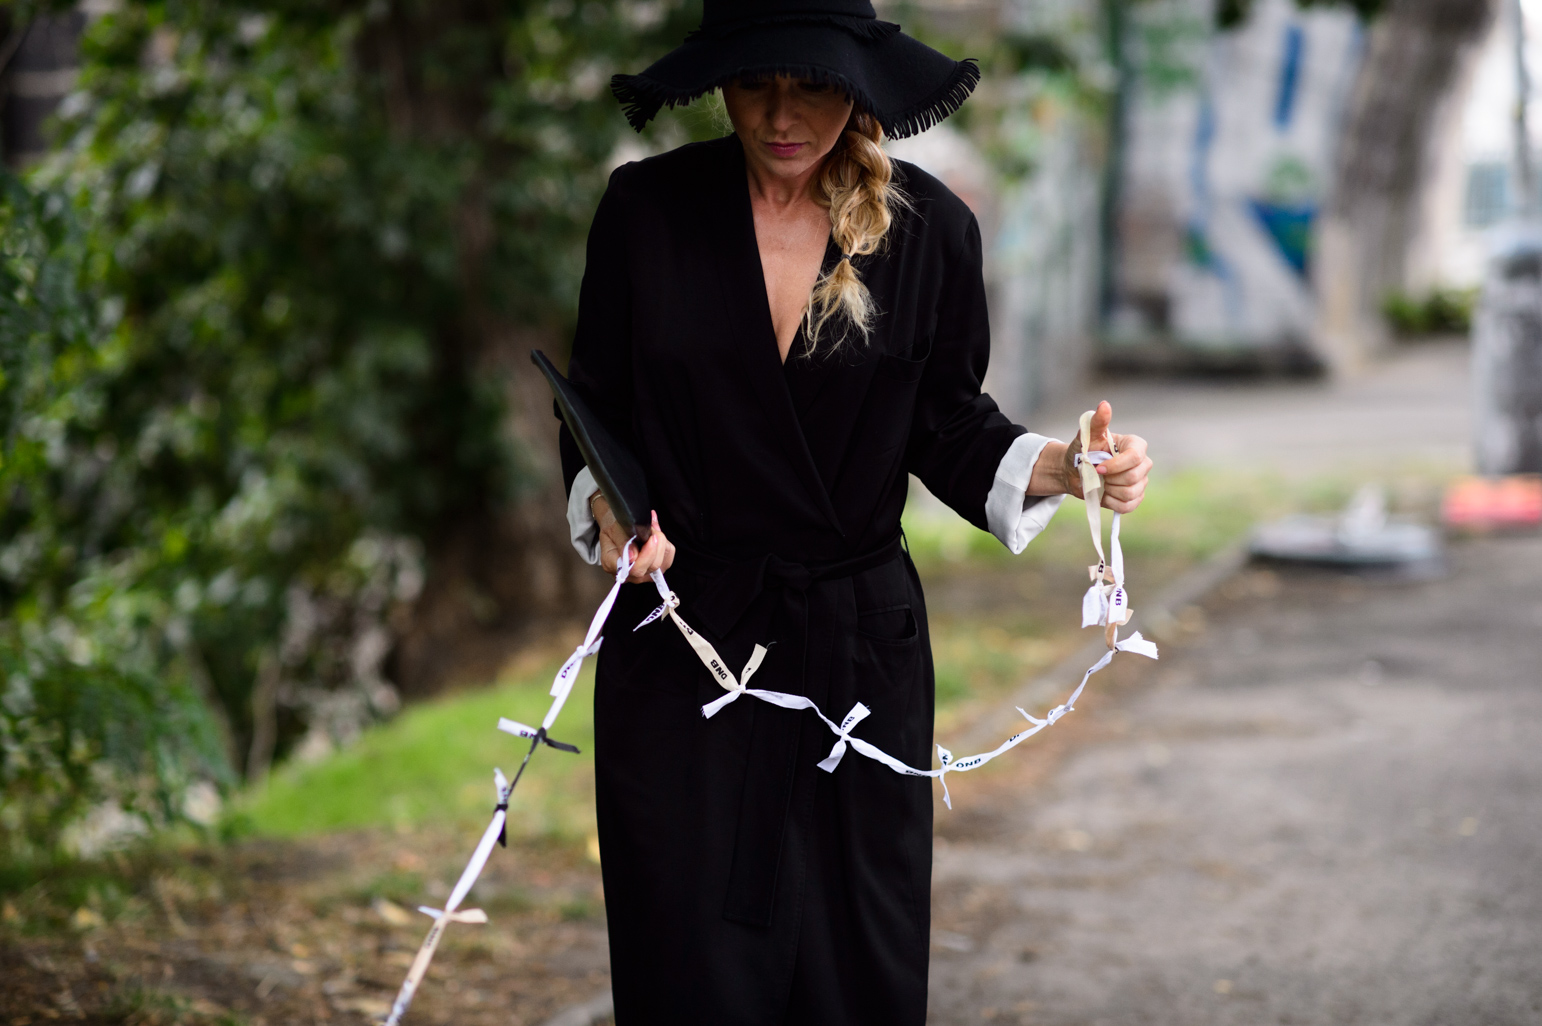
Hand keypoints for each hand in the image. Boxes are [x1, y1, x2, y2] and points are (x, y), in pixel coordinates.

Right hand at [593, 498, 675, 581]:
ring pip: (662, 563)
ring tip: (653, 529)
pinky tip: (656, 535)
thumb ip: (623, 542)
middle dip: (657, 545)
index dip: (647, 555)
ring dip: (661, 544)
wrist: (614, 524)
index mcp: (613, 565)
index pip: (635, 569)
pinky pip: (667, 559)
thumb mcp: (613, 528)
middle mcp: (628, 574)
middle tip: (652, 528)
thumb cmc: (612, 525)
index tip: (651, 537)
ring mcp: (642, 574)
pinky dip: (665, 545)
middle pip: (652, 566)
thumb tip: (633, 557)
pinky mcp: (653, 570)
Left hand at [1029, 400, 1152, 513]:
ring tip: (1100, 482)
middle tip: (1097, 473)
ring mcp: (1140, 481)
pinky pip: (1128, 506)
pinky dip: (1112, 503)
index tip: (1098, 467)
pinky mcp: (1135, 498)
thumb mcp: (1086, 436)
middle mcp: (1142, 463)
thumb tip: (1104, 405)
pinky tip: (1104, 494)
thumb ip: (1097, 421)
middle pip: (1134, 477)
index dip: (1117, 465)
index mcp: (1134, 445)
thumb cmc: (1081, 451)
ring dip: (1110, 490)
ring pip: (1131, 493)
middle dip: (1111, 479)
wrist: (1073, 471)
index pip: (1136, 457)